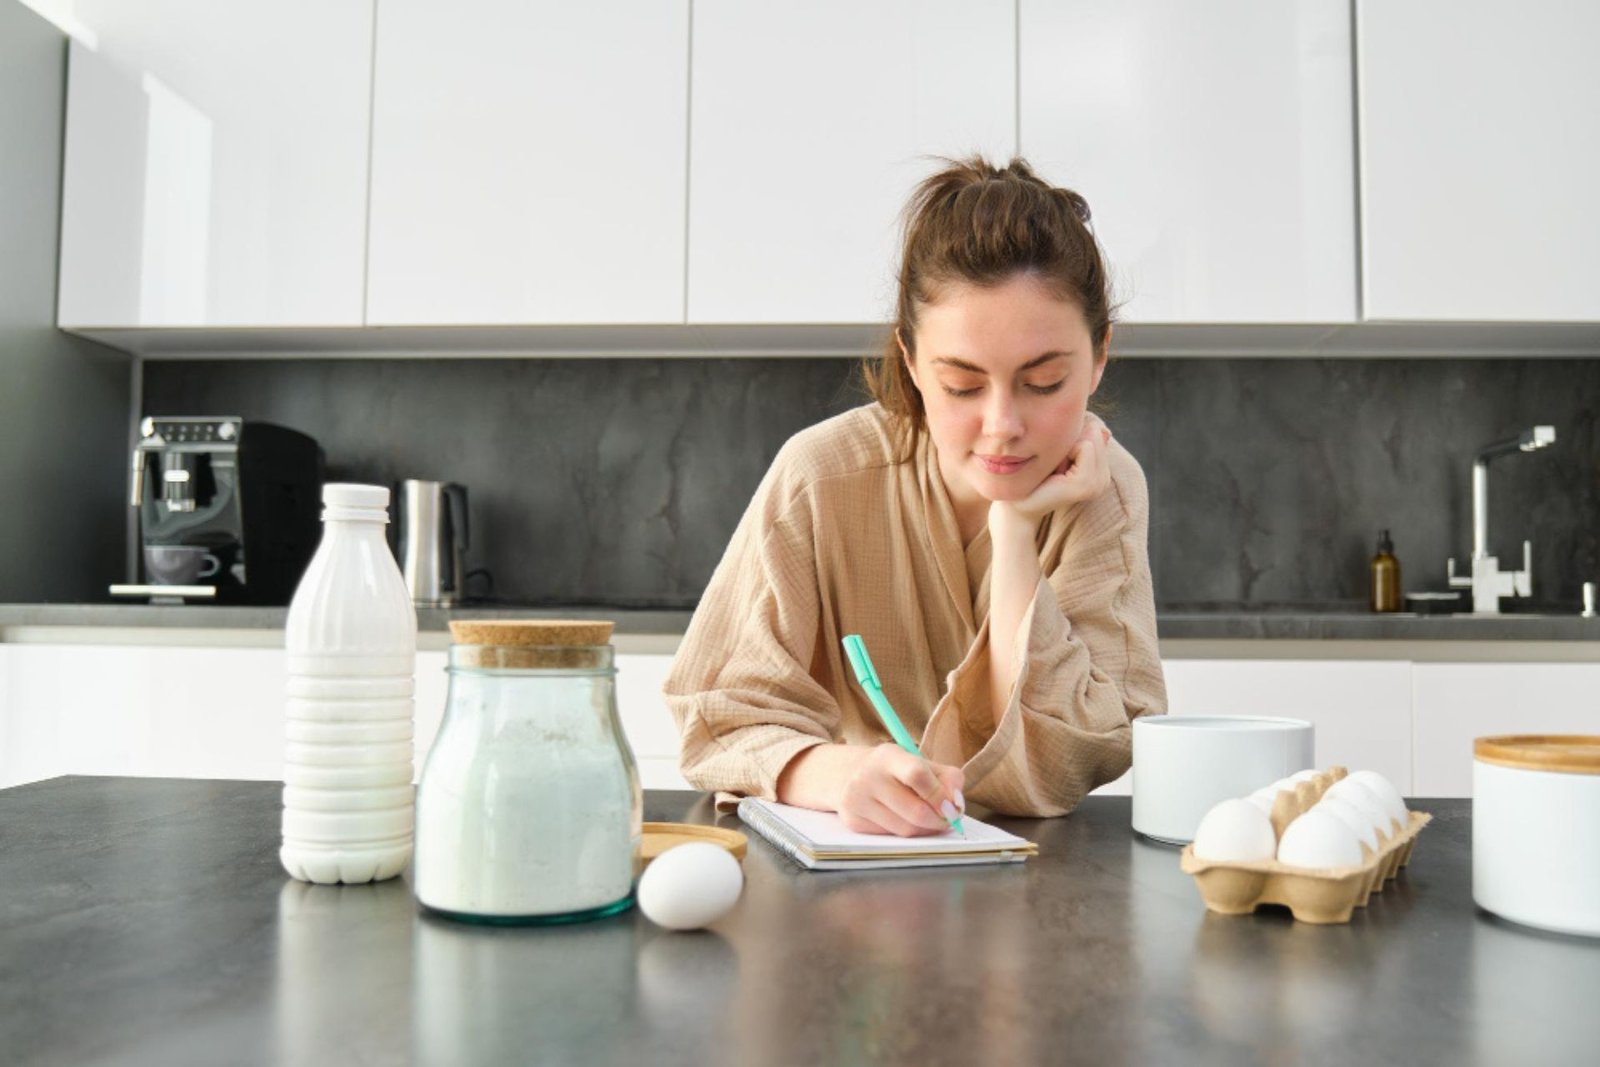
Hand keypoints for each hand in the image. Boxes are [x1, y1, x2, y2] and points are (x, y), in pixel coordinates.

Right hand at [838, 744, 965, 836]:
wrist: (844, 773)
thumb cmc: (891, 769)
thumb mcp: (917, 760)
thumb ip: (946, 777)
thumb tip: (958, 804)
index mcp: (887, 756)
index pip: (917, 774)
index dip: (940, 794)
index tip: (953, 805)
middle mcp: (868, 777)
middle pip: (914, 811)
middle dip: (938, 820)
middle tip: (948, 819)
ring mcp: (857, 801)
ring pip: (905, 829)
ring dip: (924, 829)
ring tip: (929, 820)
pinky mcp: (853, 821)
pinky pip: (891, 835)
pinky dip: (906, 831)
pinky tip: (904, 820)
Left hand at [995, 413, 1112, 525]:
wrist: (1019, 504)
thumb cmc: (1035, 474)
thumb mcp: (1060, 451)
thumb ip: (1082, 437)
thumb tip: (1106, 431)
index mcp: (1101, 472)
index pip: (1097, 431)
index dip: (1073, 435)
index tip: (1058, 457)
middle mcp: (1103, 479)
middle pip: (1096, 432)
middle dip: (1072, 439)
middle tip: (1055, 464)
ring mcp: (1097, 483)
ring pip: (1092, 437)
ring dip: (1068, 446)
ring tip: (1056, 468)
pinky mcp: (1086, 483)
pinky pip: (1085, 446)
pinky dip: (1067, 451)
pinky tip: (1056, 471)